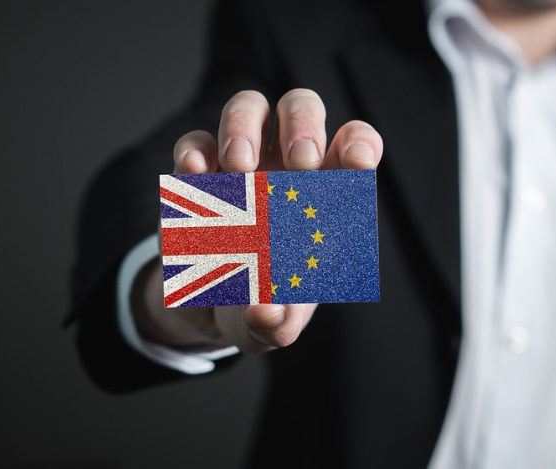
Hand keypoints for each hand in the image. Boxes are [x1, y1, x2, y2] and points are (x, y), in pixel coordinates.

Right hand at [132, 89, 382, 353]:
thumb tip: (265, 311)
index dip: (360, 144)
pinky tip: (197, 173)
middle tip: (300, 164)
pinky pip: (196, 143)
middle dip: (304, 126)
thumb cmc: (263, 306)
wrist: (213, 308)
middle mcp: (286, 167)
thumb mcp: (273, 325)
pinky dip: (195, 151)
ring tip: (241, 169)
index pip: (354, 147)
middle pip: (301, 108)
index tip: (358, 163)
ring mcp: (241, 164)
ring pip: (248, 107)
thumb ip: (277, 323)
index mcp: (326, 194)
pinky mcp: (198, 175)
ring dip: (244, 127)